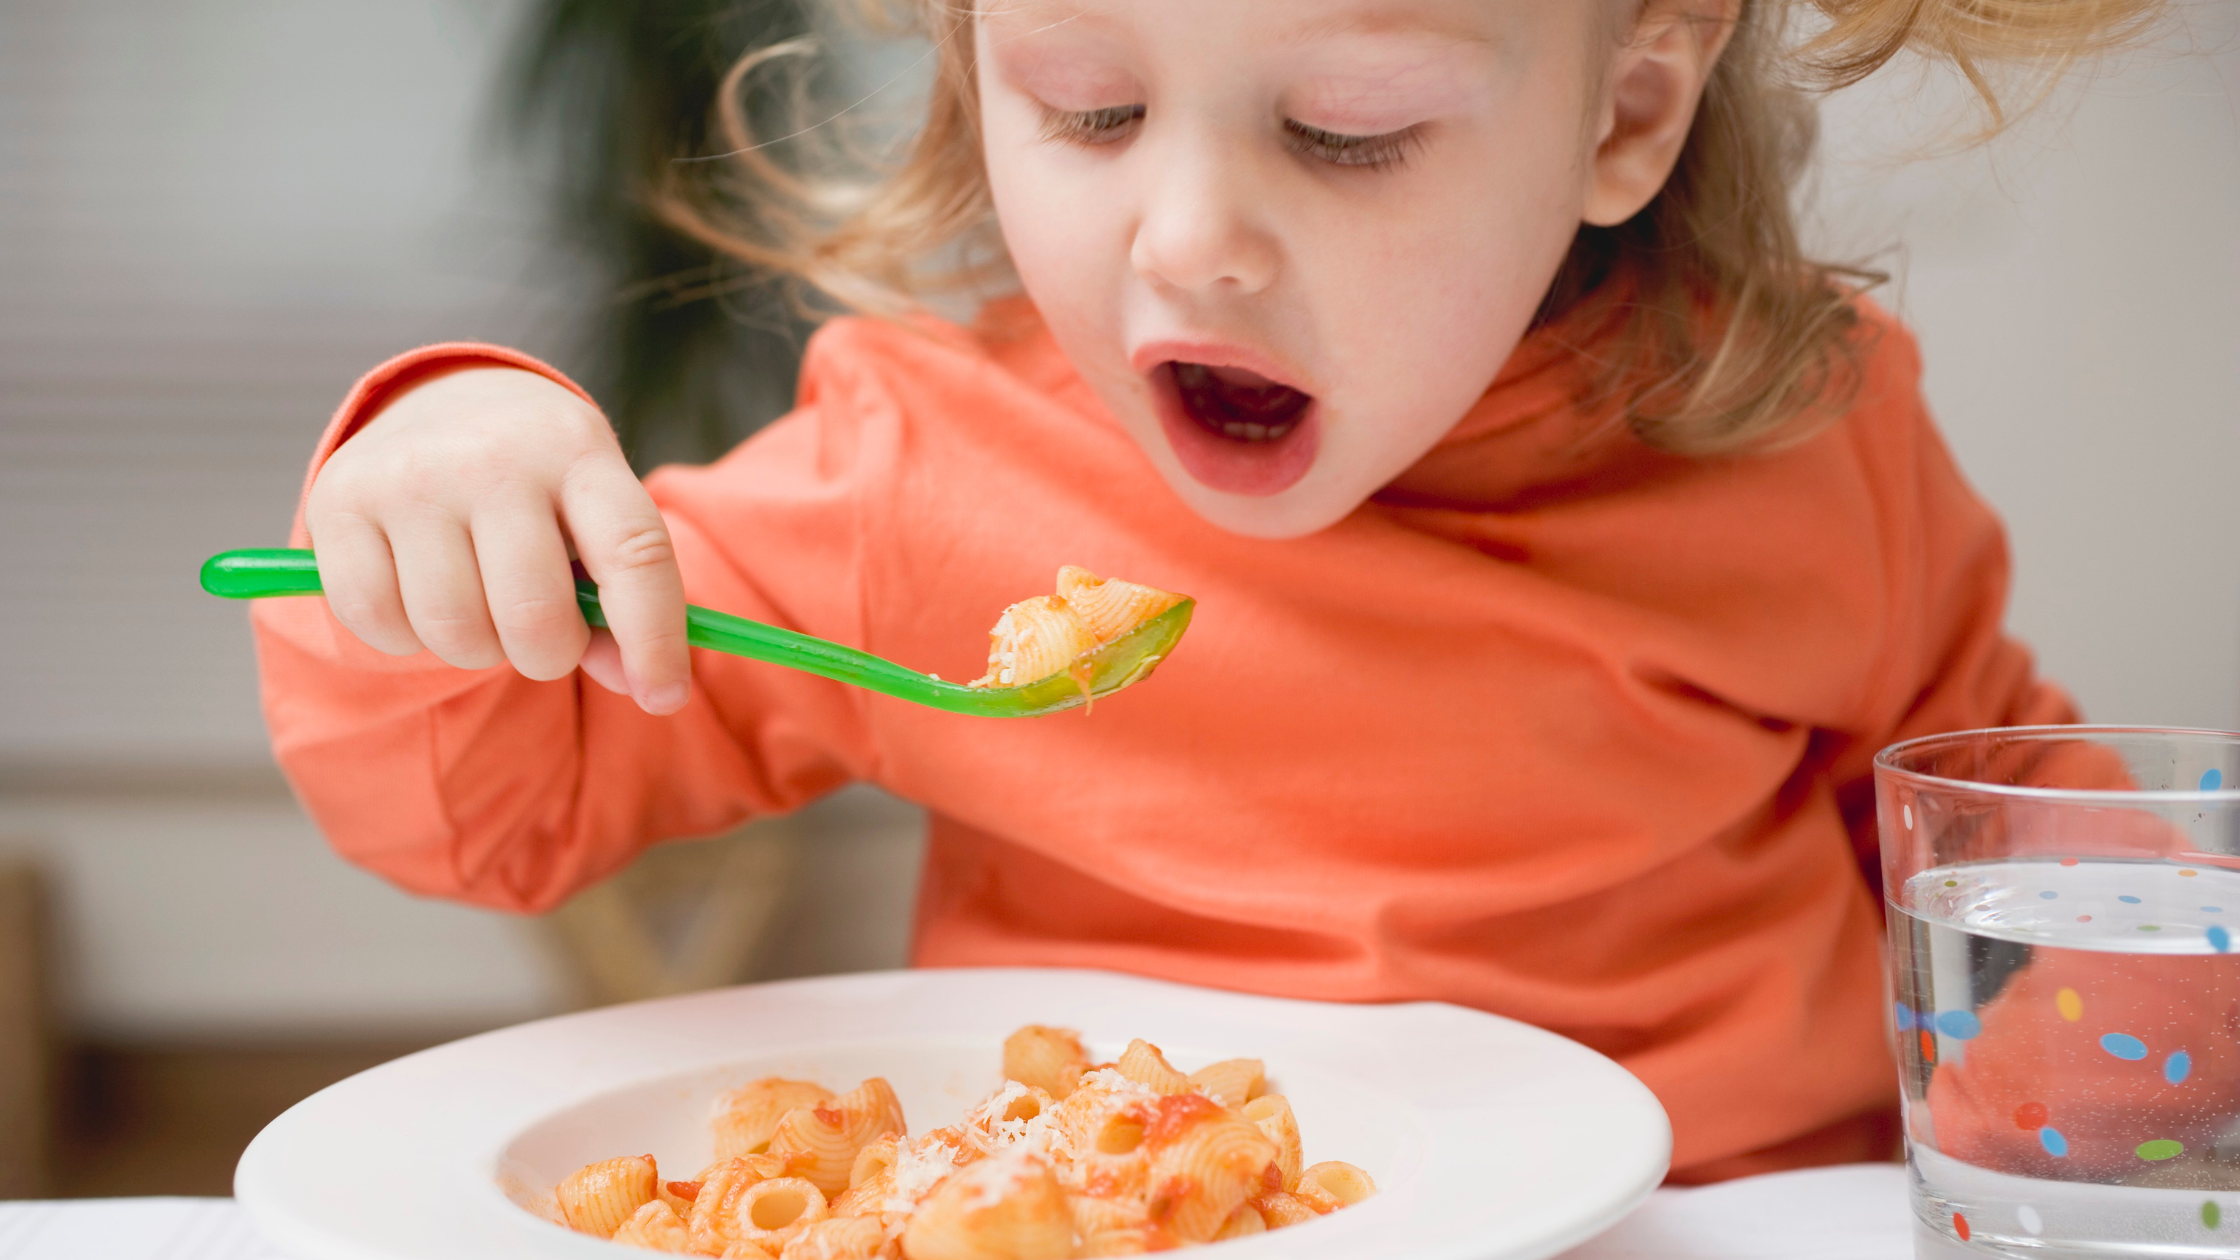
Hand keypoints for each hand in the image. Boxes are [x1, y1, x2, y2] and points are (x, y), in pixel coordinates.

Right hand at [304, 366, 690, 713]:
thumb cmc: (541, 487)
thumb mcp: (594, 519)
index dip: (656, 638)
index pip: (634, 553)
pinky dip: (407, 637)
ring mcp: (410, 474)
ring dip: (478, 649)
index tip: (665, 697)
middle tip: (543, 633)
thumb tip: (643, 688)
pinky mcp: (338, 501)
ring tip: (481, 603)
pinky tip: (421, 592)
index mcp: (578, 450)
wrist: (441, 401)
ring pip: (455, 633)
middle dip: (549, 654)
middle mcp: (492, 455)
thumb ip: (624, 605)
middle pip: (534, 617)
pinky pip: (381, 625)